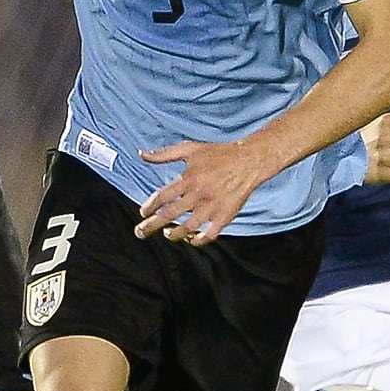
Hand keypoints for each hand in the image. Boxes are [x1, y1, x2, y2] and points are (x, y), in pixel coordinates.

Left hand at [135, 138, 274, 244]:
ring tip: (166, 233)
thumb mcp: (190, 149)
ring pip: (187, 228)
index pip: (162, 197)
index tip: (143, 212)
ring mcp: (212, 207)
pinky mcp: (225, 216)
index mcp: (189, 178)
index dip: (149, 207)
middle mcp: (199, 194)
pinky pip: (209, 235)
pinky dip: (198, 241)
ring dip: (173, 234)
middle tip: (139, 232)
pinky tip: (190, 239)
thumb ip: (164, 154)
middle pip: (169, 215)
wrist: (249, 161)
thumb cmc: (218, 154)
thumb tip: (142, 154)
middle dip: (151, 226)